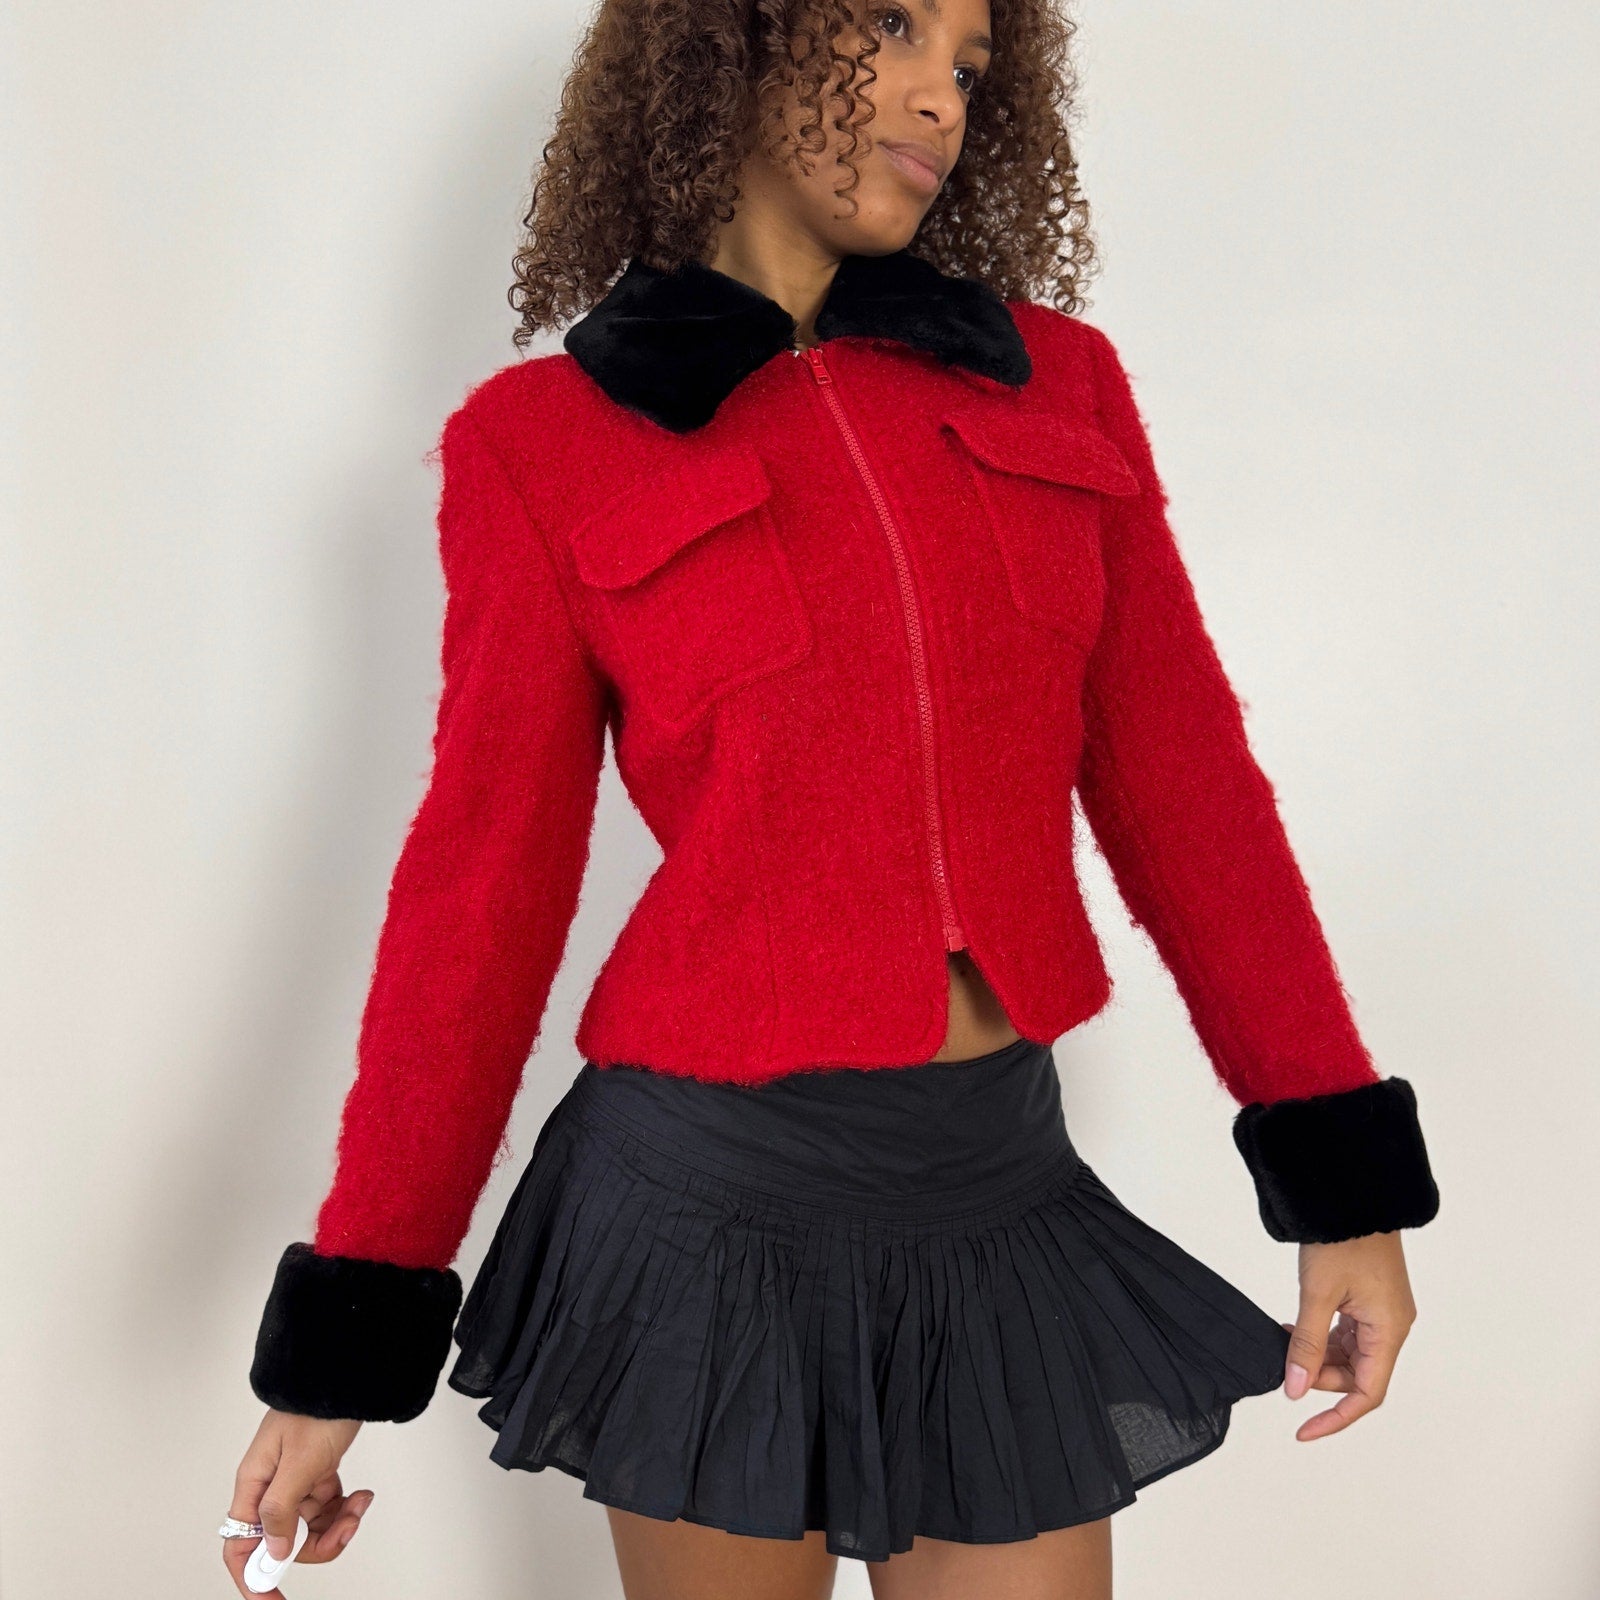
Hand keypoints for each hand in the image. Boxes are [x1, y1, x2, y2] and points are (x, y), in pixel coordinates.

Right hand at [224, 1409, 368, 1596]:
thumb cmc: (317, 1408)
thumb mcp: (300, 1462)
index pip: (240, 1545)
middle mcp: (270, 1487)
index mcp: (254, 1485)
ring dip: (338, 1524)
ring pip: (311, 1528)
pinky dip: (346, 1508)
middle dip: (318, 1545)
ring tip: (360, 1504)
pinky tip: (362, 1494)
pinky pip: (328, 1508)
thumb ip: (281, 1509)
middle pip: (284, 1542)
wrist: (346, 1375)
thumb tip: (273, 1552)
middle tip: (346, 1529)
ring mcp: (295, 1481)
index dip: (253, 1578)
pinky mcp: (317, 1474)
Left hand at [1280, 1230, 1417, 1440]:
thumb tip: (1295, 1389)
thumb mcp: (1317, 1294)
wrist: (1352, 1195)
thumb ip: (1306, 1344)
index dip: (1336, 1417)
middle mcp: (1391, 1326)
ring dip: (1318, 1356)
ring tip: (1284, 1343)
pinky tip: (1293, 1328)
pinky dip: (1321, 1337)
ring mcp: (1381, 1313)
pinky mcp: (1369, 1299)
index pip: (1367, 1393)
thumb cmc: (1342, 1239)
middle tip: (1285, 1366)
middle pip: (1358, 1374)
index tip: (1304, 1430)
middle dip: (1319, 1377)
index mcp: (1389, 1331)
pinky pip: (1347, 1333)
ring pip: (1350, 1354)